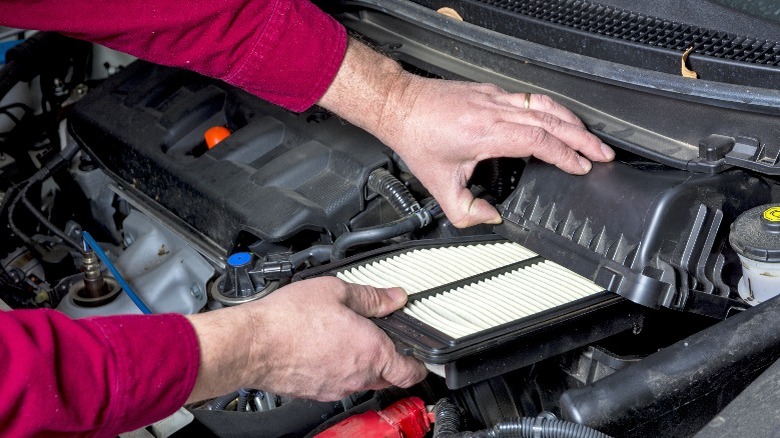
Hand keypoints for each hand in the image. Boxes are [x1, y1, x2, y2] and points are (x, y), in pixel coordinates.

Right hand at [185, 277, 426, 401]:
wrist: (253, 343)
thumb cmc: (290, 319)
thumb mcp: (337, 291)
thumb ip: (372, 296)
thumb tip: (395, 297)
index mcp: (372, 351)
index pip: (411, 371)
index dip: (420, 362)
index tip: (420, 352)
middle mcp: (358, 375)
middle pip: (389, 377)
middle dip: (391, 360)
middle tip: (382, 337)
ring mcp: (336, 387)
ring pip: (362, 380)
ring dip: (362, 363)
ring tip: (347, 337)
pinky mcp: (316, 392)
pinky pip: (338, 382)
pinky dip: (339, 368)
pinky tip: (325, 347)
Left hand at [318, 39, 614, 228]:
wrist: (400, 105)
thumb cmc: (417, 137)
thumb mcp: (439, 185)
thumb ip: (466, 210)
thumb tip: (490, 218)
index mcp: (486, 133)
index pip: (538, 140)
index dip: (564, 154)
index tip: (581, 166)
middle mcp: (495, 111)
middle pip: (551, 121)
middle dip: (582, 139)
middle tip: (604, 154)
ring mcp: (495, 98)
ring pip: (544, 106)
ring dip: (572, 122)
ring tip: (590, 139)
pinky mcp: (491, 92)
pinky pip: (530, 99)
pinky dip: (551, 110)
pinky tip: (558, 120)